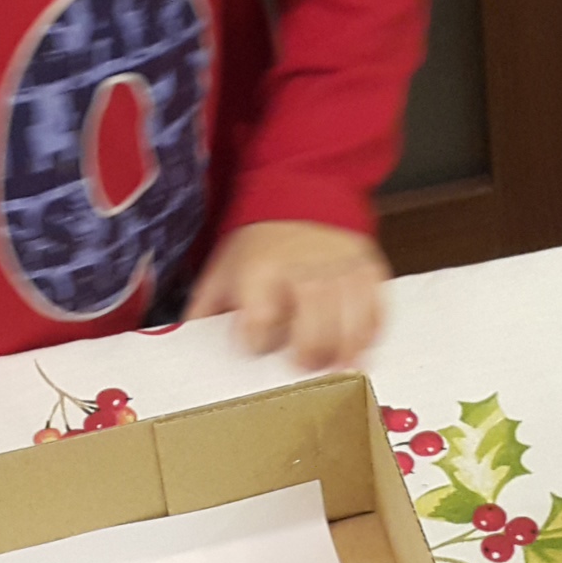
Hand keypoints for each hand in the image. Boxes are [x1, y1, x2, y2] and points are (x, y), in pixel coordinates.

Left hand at [187, 220, 388, 370]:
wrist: (300, 194)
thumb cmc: (258, 245)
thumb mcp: (222, 269)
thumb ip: (206, 310)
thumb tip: (185, 349)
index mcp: (262, 269)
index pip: (262, 318)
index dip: (258, 341)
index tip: (255, 349)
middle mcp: (305, 267)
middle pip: (314, 322)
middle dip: (309, 353)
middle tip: (303, 368)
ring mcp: (341, 267)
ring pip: (351, 319)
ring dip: (346, 350)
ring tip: (338, 368)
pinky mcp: (367, 267)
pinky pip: (376, 307)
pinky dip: (371, 332)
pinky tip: (361, 347)